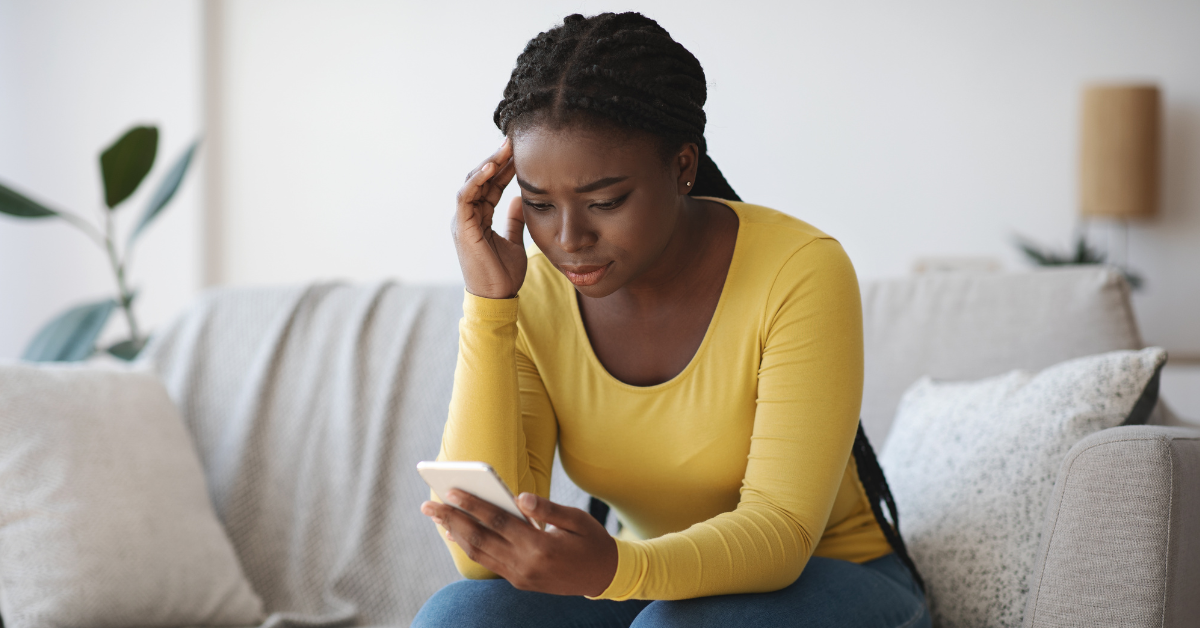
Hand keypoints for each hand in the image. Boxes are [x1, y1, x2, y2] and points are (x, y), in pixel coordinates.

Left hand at [421, 489, 618, 596]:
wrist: (605, 577)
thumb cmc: (592, 542)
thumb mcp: (577, 519)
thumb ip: (547, 508)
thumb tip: (519, 497)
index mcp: (540, 547)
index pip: (498, 522)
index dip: (473, 506)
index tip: (451, 491)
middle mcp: (525, 565)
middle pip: (480, 540)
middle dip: (452, 520)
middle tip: (428, 505)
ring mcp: (520, 577)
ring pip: (479, 554)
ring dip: (456, 534)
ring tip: (437, 518)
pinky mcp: (519, 582)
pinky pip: (488, 563)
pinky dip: (471, 547)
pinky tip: (459, 534)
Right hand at [452, 138, 526, 298]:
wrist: (497, 298)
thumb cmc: (503, 275)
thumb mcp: (514, 242)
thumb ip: (514, 221)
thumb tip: (520, 200)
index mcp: (479, 218)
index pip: (492, 185)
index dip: (506, 168)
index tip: (522, 152)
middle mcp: (468, 216)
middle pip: (482, 179)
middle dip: (498, 159)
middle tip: (514, 140)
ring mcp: (463, 221)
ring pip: (473, 182)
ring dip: (489, 163)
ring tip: (505, 147)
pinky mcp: (462, 227)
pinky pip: (466, 196)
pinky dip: (477, 180)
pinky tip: (492, 166)